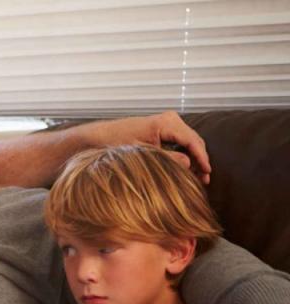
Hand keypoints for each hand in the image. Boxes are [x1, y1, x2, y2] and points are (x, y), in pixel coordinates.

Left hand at [83, 111, 210, 183]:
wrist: (101, 135)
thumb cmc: (117, 143)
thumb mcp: (142, 154)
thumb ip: (166, 159)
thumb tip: (189, 164)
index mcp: (165, 123)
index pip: (192, 141)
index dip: (202, 158)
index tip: (207, 174)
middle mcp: (170, 119)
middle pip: (194, 140)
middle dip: (200, 160)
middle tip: (204, 180)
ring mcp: (167, 122)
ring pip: (189, 141)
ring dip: (194, 157)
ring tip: (197, 177)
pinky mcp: (163, 127)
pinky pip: (181, 140)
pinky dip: (185, 153)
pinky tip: (185, 168)